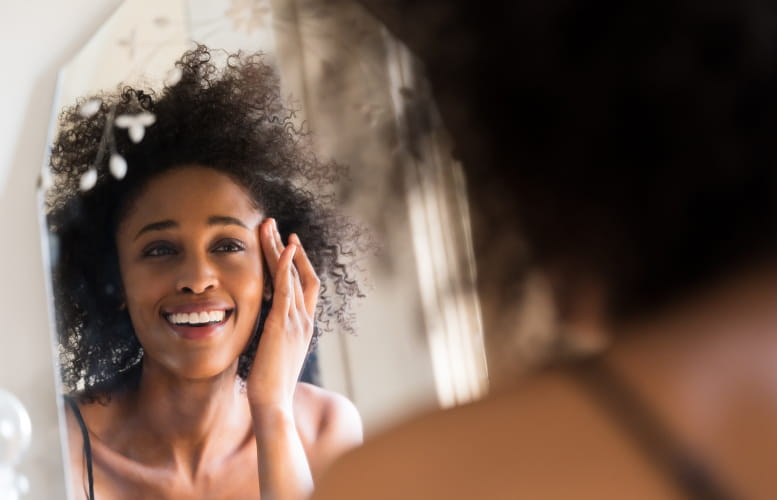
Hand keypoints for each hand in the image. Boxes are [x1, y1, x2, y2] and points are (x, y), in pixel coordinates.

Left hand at [246, 218, 319, 413]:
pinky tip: (283, 247)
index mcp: (303, 326)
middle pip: (302, 273)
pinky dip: (286, 265)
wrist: (273, 404)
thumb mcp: (274, 354)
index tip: (286, 244)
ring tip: (269, 226)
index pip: (304, 286)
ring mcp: (296, 321)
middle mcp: (304, 319)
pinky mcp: (283, 324)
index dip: (296, 263)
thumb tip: (261, 328)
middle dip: (289, 247)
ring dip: (280, 248)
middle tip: (275, 225)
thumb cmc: (269, 386)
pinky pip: (287, 288)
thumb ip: (272, 336)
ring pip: (292, 275)